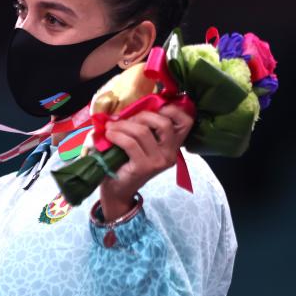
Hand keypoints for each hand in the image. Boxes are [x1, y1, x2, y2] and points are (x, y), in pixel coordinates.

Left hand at [98, 104, 193, 219]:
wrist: (117, 190)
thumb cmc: (127, 162)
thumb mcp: (141, 142)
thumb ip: (144, 126)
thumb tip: (132, 106)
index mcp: (173, 145)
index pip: (186, 121)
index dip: (171, 109)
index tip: (151, 108)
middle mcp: (170, 154)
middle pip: (164, 123)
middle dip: (142, 115)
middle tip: (126, 120)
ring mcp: (159, 161)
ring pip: (142, 131)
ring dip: (122, 125)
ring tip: (111, 128)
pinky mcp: (144, 167)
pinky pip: (130, 143)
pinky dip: (117, 135)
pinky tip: (109, 135)